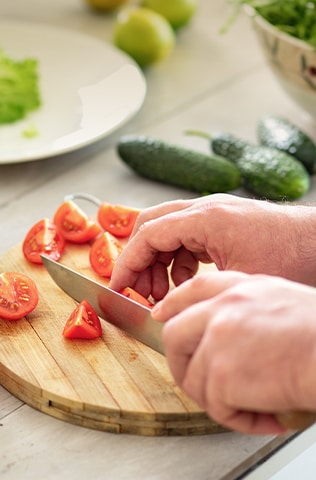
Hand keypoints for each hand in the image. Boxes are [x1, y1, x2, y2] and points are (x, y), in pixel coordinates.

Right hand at [110, 193, 315, 298]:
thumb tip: (162, 307)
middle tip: (139, 292)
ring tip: (160, 292)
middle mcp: (205, 209)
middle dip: (139, 260)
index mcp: (205, 218)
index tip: (117, 287)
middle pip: (151, 225)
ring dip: (157, 261)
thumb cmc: (292, 257)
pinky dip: (177, 259)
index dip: (127, 263)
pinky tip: (184, 281)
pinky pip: (186, 237)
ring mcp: (214, 213)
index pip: (147, 234)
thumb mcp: (237, 281)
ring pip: (167, 231)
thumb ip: (194, 289)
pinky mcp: (222, 222)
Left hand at [153, 270, 315, 434]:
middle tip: (201, 382)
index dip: (173, 305)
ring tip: (249, 405)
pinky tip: (265, 415)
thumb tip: (222, 333)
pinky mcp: (223, 374)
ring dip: (218, 400)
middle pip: (175, 335)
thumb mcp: (279, 299)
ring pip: (193, 378)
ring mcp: (219, 339)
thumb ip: (244, 307)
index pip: (192, 290)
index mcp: (239, 288)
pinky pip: (216, 406)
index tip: (162, 316)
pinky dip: (239, 419)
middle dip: (181, 364)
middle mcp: (223, 309)